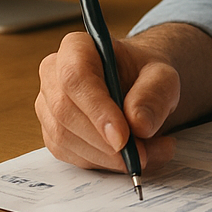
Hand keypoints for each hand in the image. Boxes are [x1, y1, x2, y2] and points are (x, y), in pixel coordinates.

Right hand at [35, 30, 179, 171]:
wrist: (140, 90)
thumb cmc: (146, 78)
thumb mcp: (163, 77)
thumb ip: (154, 94)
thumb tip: (138, 124)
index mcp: (77, 47)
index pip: (75, 76)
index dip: (97, 109)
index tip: (123, 137)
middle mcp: (54, 73)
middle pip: (65, 111)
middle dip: (104, 141)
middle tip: (142, 154)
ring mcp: (48, 105)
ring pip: (65, 138)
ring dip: (108, 156)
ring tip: (148, 153)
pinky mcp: (53, 134)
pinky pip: (70, 156)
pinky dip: (103, 163)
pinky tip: (129, 157)